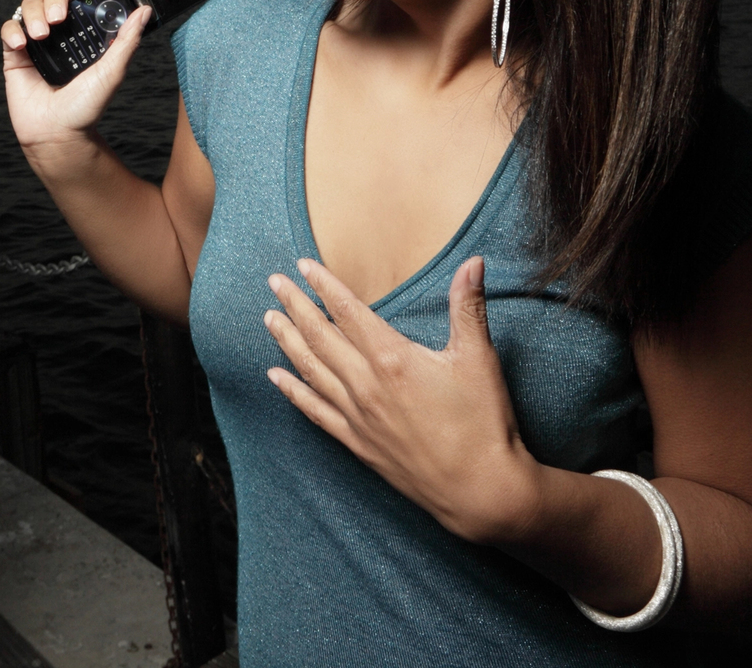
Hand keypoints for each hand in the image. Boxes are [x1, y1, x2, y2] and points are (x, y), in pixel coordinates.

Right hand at [0, 0, 151, 155]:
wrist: (57, 134)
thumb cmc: (85, 109)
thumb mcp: (112, 72)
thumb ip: (127, 41)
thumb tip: (144, 12)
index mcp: (84, 34)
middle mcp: (60, 34)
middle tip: (59, 19)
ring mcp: (36, 43)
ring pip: (29, 7)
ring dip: (34, 14)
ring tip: (41, 36)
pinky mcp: (15, 55)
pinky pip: (8, 29)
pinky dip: (13, 30)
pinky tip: (22, 44)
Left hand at [262, 257, 542, 544]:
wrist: (480, 490)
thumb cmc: (483, 423)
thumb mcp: (479, 358)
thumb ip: (468, 306)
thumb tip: (473, 262)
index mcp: (392, 359)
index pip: (347, 311)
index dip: (323, 285)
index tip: (303, 266)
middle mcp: (366, 385)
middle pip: (320, 337)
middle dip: (294, 306)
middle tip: (274, 282)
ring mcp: (357, 416)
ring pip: (311, 370)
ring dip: (287, 342)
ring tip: (268, 319)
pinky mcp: (358, 443)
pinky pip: (315, 411)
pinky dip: (293, 392)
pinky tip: (275, 377)